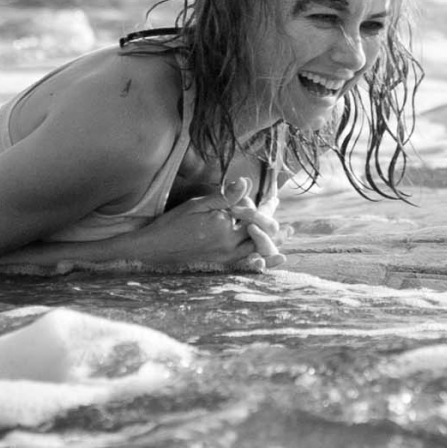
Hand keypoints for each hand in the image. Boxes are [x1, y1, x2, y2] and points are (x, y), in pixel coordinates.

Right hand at [136, 192, 280, 271]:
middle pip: (260, 234)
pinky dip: (262, 262)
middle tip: (291, 229)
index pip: (252, 215)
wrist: (155, 248)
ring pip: (256, 249)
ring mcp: (225, 257)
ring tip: (287, 238)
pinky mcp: (220, 264)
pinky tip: (273, 262)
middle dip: (274, 228)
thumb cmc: (174, 224)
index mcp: (224, 227)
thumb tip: (245, 183)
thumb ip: (224, 197)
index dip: (257, 208)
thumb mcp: (198, 205)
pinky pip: (247, 264)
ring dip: (273, 243)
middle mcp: (229, 245)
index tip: (269, 201)